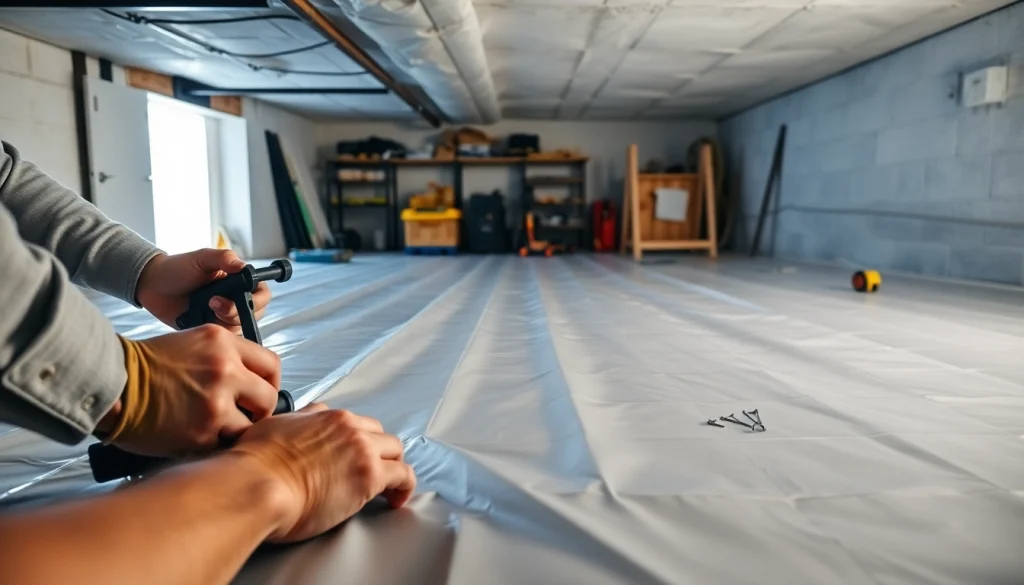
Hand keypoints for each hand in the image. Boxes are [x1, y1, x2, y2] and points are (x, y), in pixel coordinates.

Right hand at [109, 324, 280, 456]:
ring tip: (216, 429)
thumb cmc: (146, 366)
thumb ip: (227, 357)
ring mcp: (215, 402)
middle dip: (259, 411)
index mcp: (224, 343)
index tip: (261, 393)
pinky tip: (198, 437)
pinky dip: (214, 444)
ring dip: (236, 431)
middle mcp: (225, 369)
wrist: (111, 383)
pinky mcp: (202, 431)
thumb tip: (252, 380)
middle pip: (268, 398)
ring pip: (250, 426)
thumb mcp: (194, 342)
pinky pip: (224, 443)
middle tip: (245, 416)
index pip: (271, 364)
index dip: (269, 383)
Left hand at [135, 249, 270, 331]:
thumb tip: (244, 266)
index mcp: (239, 281)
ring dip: (224, 321)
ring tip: (205, 308)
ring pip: (240, 327)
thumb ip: (224, 258)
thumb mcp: (202, 258)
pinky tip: (201, 321)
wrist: (153, 286)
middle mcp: (236, 299)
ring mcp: (224, 316)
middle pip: (255, 313)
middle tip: (214, 304)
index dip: (257, 299)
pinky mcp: (212, 329)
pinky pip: (223, 338)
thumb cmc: (178, 268)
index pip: (262, 294)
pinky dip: (216, 333)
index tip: (240, 297)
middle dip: (237, 312)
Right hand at [229, 404, 416, 543]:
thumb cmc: (254, 466)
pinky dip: (404, 486)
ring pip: (394, 449)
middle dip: (378, 451)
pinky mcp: (371, 475)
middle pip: (377, 433)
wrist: (257, 485)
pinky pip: (403, 475)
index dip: (356, 440)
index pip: (352, 422)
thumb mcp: (272, 428)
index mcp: (325, 417)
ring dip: (393, 466)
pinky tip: (397, 499)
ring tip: (390, 486)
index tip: (354, 454)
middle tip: (374, 469)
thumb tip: (298, 421)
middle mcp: (347, 427)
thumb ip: (293, 422)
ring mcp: (362, 449)